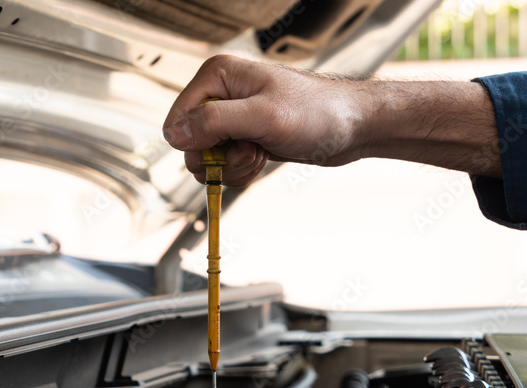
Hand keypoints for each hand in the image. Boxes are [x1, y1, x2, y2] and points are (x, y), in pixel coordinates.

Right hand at [163, 56, 367, 186]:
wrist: (351, 126)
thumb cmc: (317, 112)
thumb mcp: (264, 116)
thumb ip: (216, 122)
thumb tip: (174, 134)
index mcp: (217, 76)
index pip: (178, 120)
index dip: (198, 143)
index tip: (228, 146)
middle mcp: (221, 95)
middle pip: (190, 144)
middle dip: (220, 158)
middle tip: (250, 150)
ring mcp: (234, 119)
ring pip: (209, 160)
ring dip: (234, 167)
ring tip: (260, 152)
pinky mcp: (246, 139)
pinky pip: (228, 166)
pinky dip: (243, 171)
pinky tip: (264, 159)